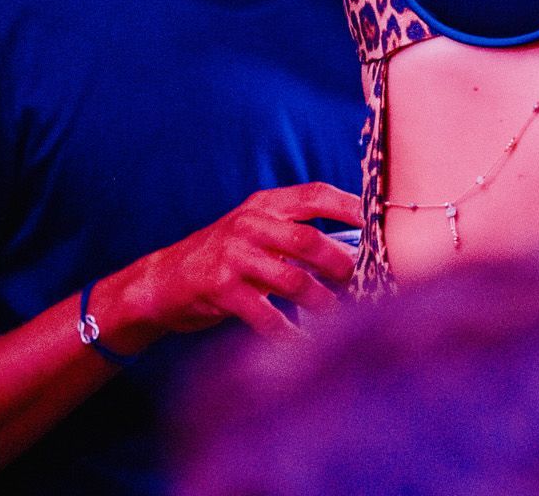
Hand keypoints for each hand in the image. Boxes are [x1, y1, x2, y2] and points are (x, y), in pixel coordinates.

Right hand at [99, 182, 361, 348]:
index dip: (346, 205)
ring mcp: (234, 256)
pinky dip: (287, 333)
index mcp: (264, 205)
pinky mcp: (220, 289)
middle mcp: (250, 224)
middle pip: (307, 239)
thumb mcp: (254, 231)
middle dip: (339, 261)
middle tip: (361, 279)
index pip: (313, 194)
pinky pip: (264, 314)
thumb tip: (350, 248)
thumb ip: (292, 232)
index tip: (374, 220)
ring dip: (320, 301)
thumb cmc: (222, 257)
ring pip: (291, 279)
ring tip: (339, 317)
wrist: (164, 280)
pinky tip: (302, 345)